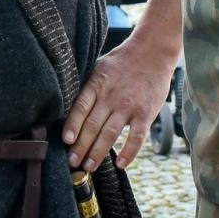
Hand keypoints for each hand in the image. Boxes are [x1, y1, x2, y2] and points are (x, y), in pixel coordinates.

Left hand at [62, 41, 178, 171]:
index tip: (65, 141)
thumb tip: (69, 108)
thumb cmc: (122, 61)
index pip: (80, 107)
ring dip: (98, 153)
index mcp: (97, 84)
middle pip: (92, 125)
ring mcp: (129, 106)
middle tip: (73, 163)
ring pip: (110, 134)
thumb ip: (88, 88)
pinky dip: (129, 152)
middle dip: (81, 147)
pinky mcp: (145, 113)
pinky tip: (121, 164)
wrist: (153, 51)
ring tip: (89, 167)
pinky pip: (136, 137)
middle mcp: (111, 96)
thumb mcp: (99, 67)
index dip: (72, 125)